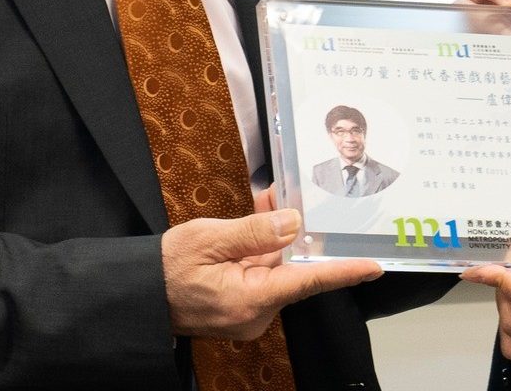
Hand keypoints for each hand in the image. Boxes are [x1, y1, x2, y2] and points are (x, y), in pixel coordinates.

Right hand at [161, 208, 380, 339]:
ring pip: (278, 269)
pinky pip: (262, 274)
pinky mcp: (242, 307)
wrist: (137, 296)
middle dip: (297, 234)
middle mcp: (256, 313)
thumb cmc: (165, 269)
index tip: (373, 264)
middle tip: (292, 197)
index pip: (308, 282)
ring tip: (271, 200)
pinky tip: (258, 221)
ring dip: (275, 238)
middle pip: (293, 270)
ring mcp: (249, 313)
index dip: (344, 270)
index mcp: (250, 299)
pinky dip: (262, 250)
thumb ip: (254, 232)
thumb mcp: (208, 239)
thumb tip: (294, 223)